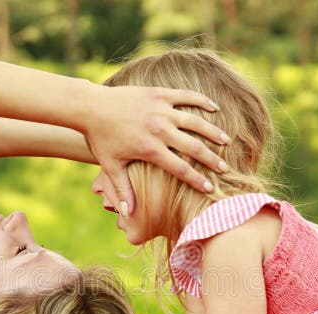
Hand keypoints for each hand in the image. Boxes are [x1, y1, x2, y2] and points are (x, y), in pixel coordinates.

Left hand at [84, 85, 230, 214]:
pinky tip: (214, 108)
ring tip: (227, 141)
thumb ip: (122, 190)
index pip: (180, 168)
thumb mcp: (111, 166)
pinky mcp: (159, 94)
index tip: (210, 189)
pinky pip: (185, 96)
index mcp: (150, 149)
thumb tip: (128, 215)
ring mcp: (161, 110)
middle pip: (193, 147)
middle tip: (226, 169)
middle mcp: (159, 129)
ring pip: (195, 121)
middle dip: (211, 159)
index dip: (196, 180)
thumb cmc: (100, 138)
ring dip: (213, 132)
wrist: (90, 106)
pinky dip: (201, 101)